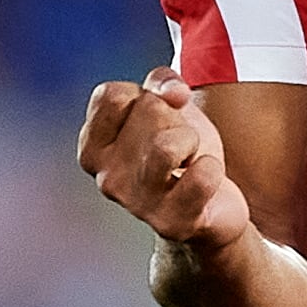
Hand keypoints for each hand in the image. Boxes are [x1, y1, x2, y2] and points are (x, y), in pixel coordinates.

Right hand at [75, 71, 251, 248]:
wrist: (213, 206)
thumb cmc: (183, 151)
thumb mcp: (168, 107)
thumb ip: (161, 83)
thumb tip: (173, 92)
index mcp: (93, 147)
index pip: (113, 95)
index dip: (149, 92)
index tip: (163, 110)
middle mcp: (107, 177)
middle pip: (149, 111)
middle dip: (177, 119)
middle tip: (181, 145)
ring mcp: (138, 203)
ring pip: (167, 145)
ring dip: (193, 141)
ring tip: (190, 158)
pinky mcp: (172, 223)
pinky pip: (201, 176)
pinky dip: (213, 168)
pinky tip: (206, 179)